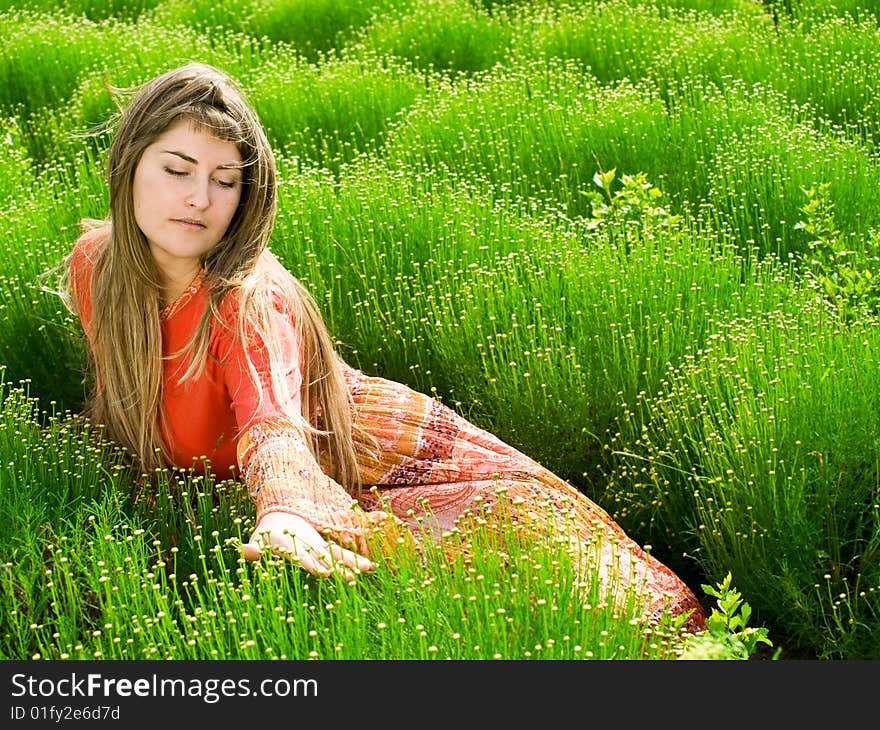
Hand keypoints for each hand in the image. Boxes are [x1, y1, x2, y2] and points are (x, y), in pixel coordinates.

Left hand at [240, 511, 374, 582]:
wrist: (283, 513)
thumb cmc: (267, 534)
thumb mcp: (258, 540)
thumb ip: (253, 549)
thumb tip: (242, 549)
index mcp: (292, 545)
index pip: (303, 558)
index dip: (313, 565)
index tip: (324, 574)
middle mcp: (310, 544)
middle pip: (327, 556)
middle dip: (340, 566)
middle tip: (353, 578)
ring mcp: (320, 544)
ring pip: (339, 553)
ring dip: (353, 561)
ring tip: (371, 568)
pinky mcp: (326, 547)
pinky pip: (342, 553)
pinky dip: (356, 559)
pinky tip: (371, 567)